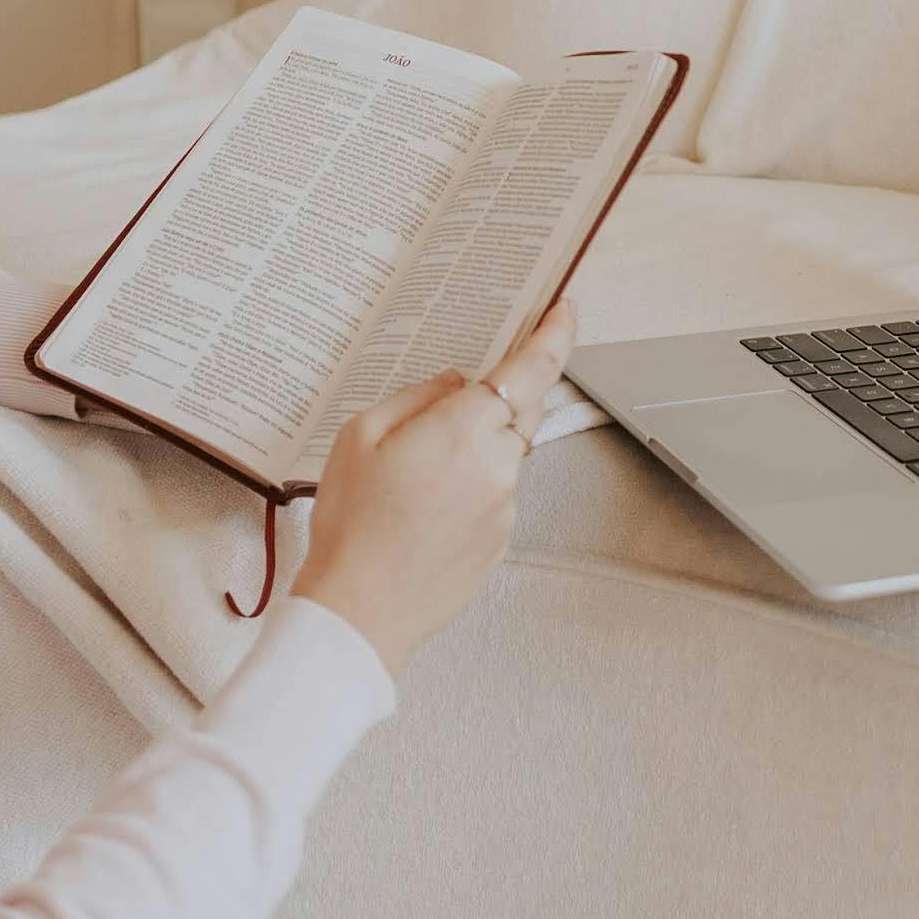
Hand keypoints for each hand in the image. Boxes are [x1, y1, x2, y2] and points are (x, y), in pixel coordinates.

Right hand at [295, 294, 576, 682]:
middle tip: (458, 399)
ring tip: (418, 472)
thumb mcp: (362, 435)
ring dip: (479, 445)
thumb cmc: (353, 523)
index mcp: (464, 429)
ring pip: (508, 452)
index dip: (556, 332)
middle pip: (523, 408)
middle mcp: (498, 464)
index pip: (531, 368)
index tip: (565, 308)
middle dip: (502, 394)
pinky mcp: (502, 537)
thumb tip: (457, 384)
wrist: (361, 610)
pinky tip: (426, 505)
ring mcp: (505, 505)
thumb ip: (419, 397)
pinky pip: (498, 491)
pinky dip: (473, 484)